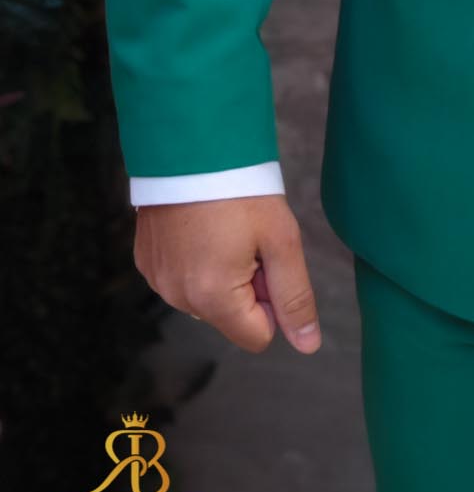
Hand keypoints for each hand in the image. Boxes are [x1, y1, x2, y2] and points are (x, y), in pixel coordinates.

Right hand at [133, 195, 322, 355]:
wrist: (190, 147)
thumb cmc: (242, 191)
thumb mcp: (281, 241)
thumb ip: (294, 297)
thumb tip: (308, 344)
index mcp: (212, 298)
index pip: (257, 336)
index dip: (272, 301)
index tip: (268, 259)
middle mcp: (177, 298)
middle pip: (231, 316)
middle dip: (247, 285)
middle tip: (247, 236)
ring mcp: (157, 280)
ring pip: (207, 298)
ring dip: (222, 273)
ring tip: (223, 227)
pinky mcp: (146, 261)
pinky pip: (182, 278)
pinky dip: (197, 260)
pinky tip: (202, 224)